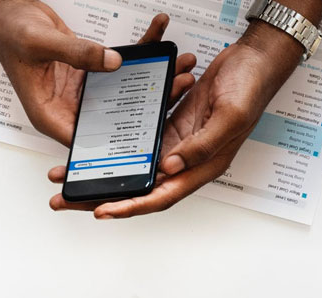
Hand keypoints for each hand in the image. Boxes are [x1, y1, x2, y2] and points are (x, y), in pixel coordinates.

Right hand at [0, 5, 194, 144]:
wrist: (6, 10)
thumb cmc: (10, 30)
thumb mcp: (41, 43)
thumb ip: (77, 54)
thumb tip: (113, 62)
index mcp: (53, 116)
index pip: (92, 142)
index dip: (124, 143)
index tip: (156, 135)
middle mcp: (72, 108)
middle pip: (119, 116)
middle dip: (152, 102)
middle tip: (180, 85)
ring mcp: (85, 92)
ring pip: (127, 92)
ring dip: (154, 77)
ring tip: (181, 64)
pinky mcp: (93, 73)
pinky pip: (123, 67)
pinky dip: (141, 53)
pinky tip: (160, 38)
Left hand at [47, 21, 310, 218]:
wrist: (255, 62)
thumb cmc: (250, 88)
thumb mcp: (228, 117)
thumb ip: (200, 145)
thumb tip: (170, 168)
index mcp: (205, 165)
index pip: (163, 194)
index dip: (132, 205)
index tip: (102, 212)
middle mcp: (190, 160)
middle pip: (143, 188)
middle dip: (105, 197)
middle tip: (67, 200)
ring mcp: (181, 143)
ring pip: (137, 167)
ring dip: (105, 173)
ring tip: (70, 175)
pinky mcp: (174, 125)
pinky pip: (141, 142)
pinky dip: (119, 147)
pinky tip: (96, 145)